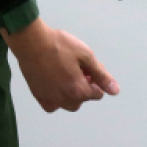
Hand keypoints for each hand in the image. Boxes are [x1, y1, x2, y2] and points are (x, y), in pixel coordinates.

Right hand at [3, 18, 119, 112]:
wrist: (31, 41)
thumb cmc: (58, 45)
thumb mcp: (86, 56)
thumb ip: (101, 75)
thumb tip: (115, 90)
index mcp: (79, 90)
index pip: (97, 93)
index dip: (95, 79)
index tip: (88, 67)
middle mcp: (65, 99)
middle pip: (83, 99)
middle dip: (84, 86)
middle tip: (77, 69)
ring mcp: (50, 99)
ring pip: (69, 104)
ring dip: (71, 93)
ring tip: (66, 74)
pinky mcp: (38, 96)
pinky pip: (52, 105)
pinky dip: (56, 98)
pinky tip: (54, 84)